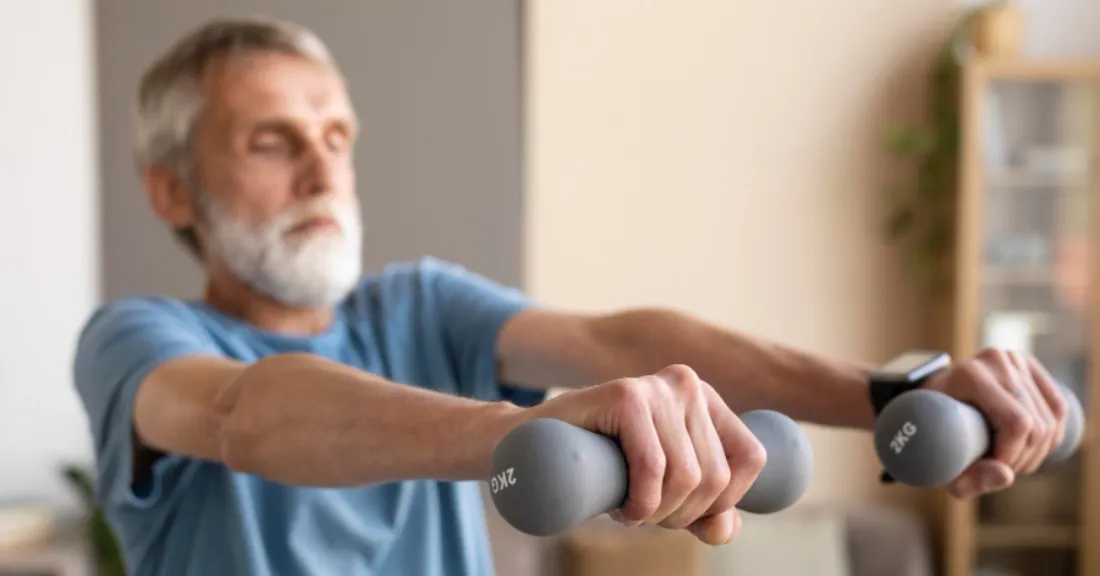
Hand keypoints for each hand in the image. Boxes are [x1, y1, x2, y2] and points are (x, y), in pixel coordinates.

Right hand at [525, 364, 765, 544]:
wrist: (533, 449)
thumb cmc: (604, 469)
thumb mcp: (665, 493)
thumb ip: (706, 511)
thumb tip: (726, 528)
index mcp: (706, 400)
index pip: (751, 458)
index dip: (725, 501)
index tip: (685, 513)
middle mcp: (687, 384)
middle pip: (715, 476)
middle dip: (681, 515)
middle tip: (645, 515)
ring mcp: (655, 386)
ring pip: (686, 476)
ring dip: (656, 513)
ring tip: (629, 509)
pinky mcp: (624, 395)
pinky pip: (652, 467)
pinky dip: (640, 502)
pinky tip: (621, 508)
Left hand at [923, 348, 1068, 498]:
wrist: (931, 397)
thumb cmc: (933, 432)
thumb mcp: (940, 461)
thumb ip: (968, 478)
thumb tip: (1006, 476)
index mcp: (970, 375)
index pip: (1016, 423)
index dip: (1013, 455)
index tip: (994, 469)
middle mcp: (995, 360)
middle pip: (1036, 424)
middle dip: (1024, 458)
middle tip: (1001, 468)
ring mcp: (1014, 359)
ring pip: (1050, 420)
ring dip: (1037, 451)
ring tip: (1010, 459)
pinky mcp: (1028, 365)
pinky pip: (1058, 408)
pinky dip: (1050, 437)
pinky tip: (1029, 447)